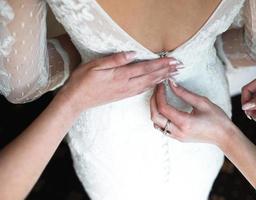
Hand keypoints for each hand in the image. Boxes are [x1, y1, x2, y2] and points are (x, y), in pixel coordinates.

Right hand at [60, 51, 179, 112]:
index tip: (172, 59)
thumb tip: (133, 53)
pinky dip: (153, 85)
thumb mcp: (95, 66)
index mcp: (121, 76)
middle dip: (166, 70)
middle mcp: (127, 85)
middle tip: (179, 66)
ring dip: (162, 78)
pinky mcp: (124, 95)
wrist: (76, 101)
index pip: (145, 68)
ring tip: (173, 73)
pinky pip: (142, 90)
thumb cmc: (83, 81)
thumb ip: (115, 60)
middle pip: (151, 76)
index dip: (160, 63)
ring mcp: (126, 92)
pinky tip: (158, 83)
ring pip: (149, 84)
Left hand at [150, 80, 235, 145]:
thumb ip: (184, 93)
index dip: (159, 94)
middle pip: (155, 116)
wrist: (224, 136)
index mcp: (184, 122)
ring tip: (159, 97)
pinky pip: (162, 128)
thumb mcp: (202, 102)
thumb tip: (171, 83)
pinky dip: (159, 117)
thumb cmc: (217, 119)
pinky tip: (164, 108)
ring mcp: (177, 136)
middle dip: (153, 101)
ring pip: (156, 123)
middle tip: (157, 89)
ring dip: (154, 109)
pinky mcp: (178, 137)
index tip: (161, 84)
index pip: (163, 107)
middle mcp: (178, 131)